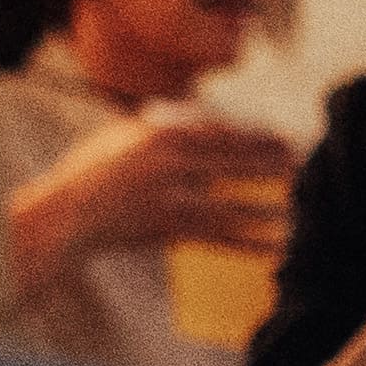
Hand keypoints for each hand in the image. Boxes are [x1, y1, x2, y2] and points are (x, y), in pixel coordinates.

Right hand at [10, 111, 299, 294]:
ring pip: (231, 202)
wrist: (66, 214)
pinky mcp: (168, 230)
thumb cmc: (92, 171)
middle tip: (299, 162)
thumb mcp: (123, 135)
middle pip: (233, 163)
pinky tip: (273, 246)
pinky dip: (248, 242)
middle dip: (269, 162)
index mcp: (160, 137)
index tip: (282, 137)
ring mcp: (169, 200)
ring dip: (266, 204)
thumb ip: (161, 127)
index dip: (255, 137)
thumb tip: (199, 120)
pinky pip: (218, 237)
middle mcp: (169, 166)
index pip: (221, 134)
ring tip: (295, 205)